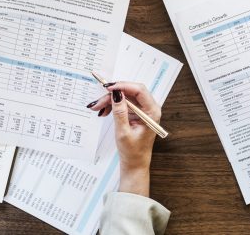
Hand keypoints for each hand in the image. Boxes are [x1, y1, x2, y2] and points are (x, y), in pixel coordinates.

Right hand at [87, 82, 161, 196]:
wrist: (134, 164)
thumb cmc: (132, 152)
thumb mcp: (123, 132)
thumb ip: (120, 112)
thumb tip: (116, 94)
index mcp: (152, 112)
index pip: (139, 90)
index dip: (123, 86)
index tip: (109, 88)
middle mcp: (149, 108)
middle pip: (130, 92)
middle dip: (113, 95)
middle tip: (98, 102)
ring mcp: (142, 110)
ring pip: (125, 97)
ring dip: (110, 101)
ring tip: (97, 108)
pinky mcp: (136, 113)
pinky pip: (123, 103)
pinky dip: (113, 106)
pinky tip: (103, 112)